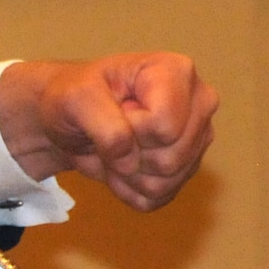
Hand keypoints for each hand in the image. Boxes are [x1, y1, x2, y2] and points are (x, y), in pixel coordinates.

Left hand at [0, 54, 218, 211]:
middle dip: (128, 155)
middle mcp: (198, 103)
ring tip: (111, 148)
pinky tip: (119, 164)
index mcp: (177, 72)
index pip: (164, 125)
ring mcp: (196, 137)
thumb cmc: (76, 97)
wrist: (70, 118)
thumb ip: (104, 125)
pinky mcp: (187, 167)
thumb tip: (128, 159)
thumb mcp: (76, 98)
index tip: (113, 111)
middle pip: (170, 158)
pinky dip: (129, 188)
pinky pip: (159, 196)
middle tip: (108, 134)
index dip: (130, 129)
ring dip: (125, 174)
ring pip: (166, 181)